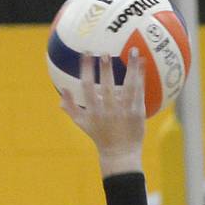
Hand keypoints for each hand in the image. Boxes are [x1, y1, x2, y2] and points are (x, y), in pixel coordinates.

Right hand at [59, 49, 144, 176]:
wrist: (120, 153)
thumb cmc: (100, 137)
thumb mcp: (82, 124)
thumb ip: (70, 107)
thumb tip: (62, 91)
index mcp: (94, 111)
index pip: (87, 87)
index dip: (86, 70)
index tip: (86, 54)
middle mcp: (109, 110)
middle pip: (106, 87)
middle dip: (105, 69)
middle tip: (105, 52)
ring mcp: (124, 111)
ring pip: (128, 87)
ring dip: (131, 68)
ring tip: (134, 50)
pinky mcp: (137, 113)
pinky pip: (139, 92)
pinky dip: (141, 77)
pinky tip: (142, 63)